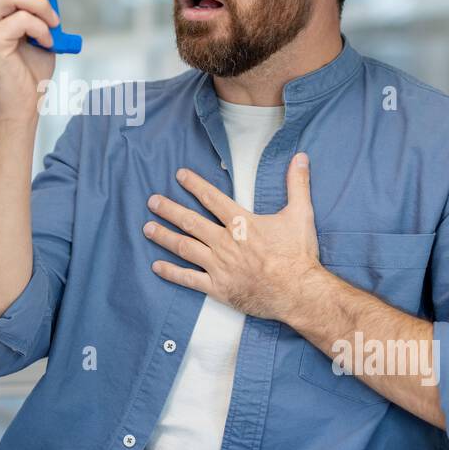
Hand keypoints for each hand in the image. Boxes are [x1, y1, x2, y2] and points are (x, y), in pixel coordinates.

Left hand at [142, 152, 326, 323]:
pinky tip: (156, 266)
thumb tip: (301, 157)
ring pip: (184, 247)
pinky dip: (171, 272)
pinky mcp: (218, 287)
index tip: (179, 175)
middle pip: (190, 221)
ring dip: (164, 236)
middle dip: (169, 209)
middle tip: (152, 201)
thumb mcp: (301, 214)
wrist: (298, 292)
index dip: (194, 185)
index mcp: (242, 223)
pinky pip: (188, 279)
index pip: (212, 198)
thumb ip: (297, 184)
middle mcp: (225, 242)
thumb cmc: (298, 254)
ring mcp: (219, 265)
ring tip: (147, 228)